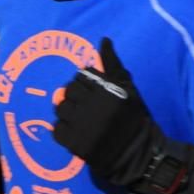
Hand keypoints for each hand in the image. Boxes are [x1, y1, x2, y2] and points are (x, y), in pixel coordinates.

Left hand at [53, 38, 149, 175]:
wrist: (137, 154)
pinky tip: (77, 132)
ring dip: (68, 112)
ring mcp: (84, 126)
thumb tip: (104, 39)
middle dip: (75, 97)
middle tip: (87, 107)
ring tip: (81, 119)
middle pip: (68, 90)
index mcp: (110, 90)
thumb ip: (113, 65)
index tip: (94, 94)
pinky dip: (64, 130)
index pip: (82, 75)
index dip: (86, 84)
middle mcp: (96, 106)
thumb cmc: (134, 118)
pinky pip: (57, 129)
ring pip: (60, 108)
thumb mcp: (129, 89)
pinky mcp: (75, 144)